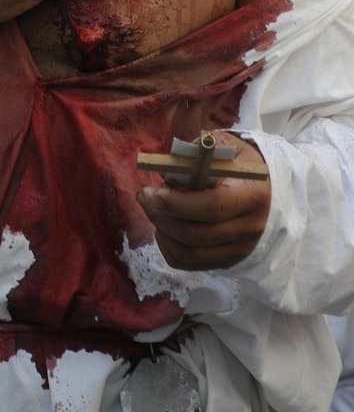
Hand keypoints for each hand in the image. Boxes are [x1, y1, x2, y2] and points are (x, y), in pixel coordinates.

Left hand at [136, 134, 270, 269]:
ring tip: (152, 209)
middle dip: (161, 216)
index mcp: (252, 195)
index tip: (153, 193)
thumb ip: (197, 156)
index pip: (213, 207)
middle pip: (196, 235)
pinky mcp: (227, 261)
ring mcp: (239, 250)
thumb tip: (166, 170)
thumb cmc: (238, 164)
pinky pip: (187, 263)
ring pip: (188, 253)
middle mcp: (249, 228)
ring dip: (161, 231)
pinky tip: (163, 227)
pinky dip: (167, 247)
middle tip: (144, 196)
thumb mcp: (224, 147)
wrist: (266, 189)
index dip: (179, 203)